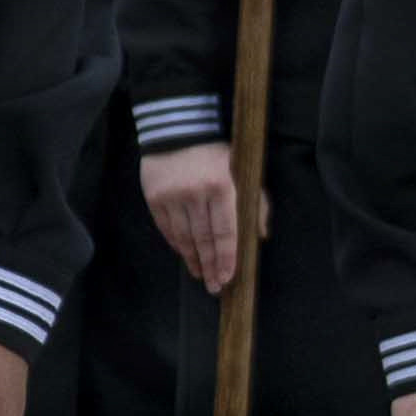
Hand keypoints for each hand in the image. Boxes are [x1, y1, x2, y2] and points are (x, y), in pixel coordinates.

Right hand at [141, 146, 248, 292]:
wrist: (179, 128)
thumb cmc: (217, 152)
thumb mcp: (242, 171)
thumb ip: (254, 202)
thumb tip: (259, 235)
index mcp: (222, 186)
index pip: (225, 232)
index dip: (227, 258)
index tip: (228, 277)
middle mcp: (196, 194)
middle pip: (204, 239)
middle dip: (211, 266)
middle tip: (215, 287)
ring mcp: (173, 197)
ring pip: (185, 237)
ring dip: (193, 259)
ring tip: (201, 275)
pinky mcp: (155, 197)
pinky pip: (167, 228)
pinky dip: (177, 244)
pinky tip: (185, 255)